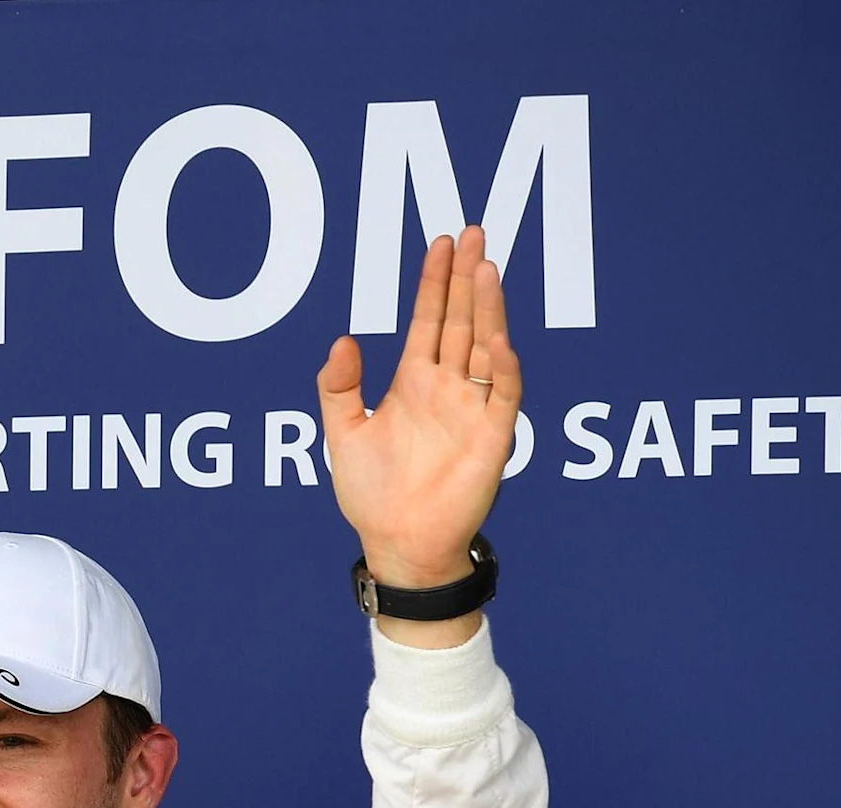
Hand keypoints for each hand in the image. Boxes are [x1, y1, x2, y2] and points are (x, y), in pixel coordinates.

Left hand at [316, 225, 520, 638]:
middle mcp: (447, 387)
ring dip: (487, 308)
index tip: (440, 243)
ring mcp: (472, 407)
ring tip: (485, 267)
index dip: (434, 282)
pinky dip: (501, 366)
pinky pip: (502, 394)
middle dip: (466, 278)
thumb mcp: (341, 434)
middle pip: (462, 320)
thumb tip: (343, 339)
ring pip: (484, 344)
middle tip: (473, 232)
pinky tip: (496, 337)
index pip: (429, 320)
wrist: (397, 542)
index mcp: (414, 383)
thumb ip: (338, 387)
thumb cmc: (371, 494)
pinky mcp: (492, 436)